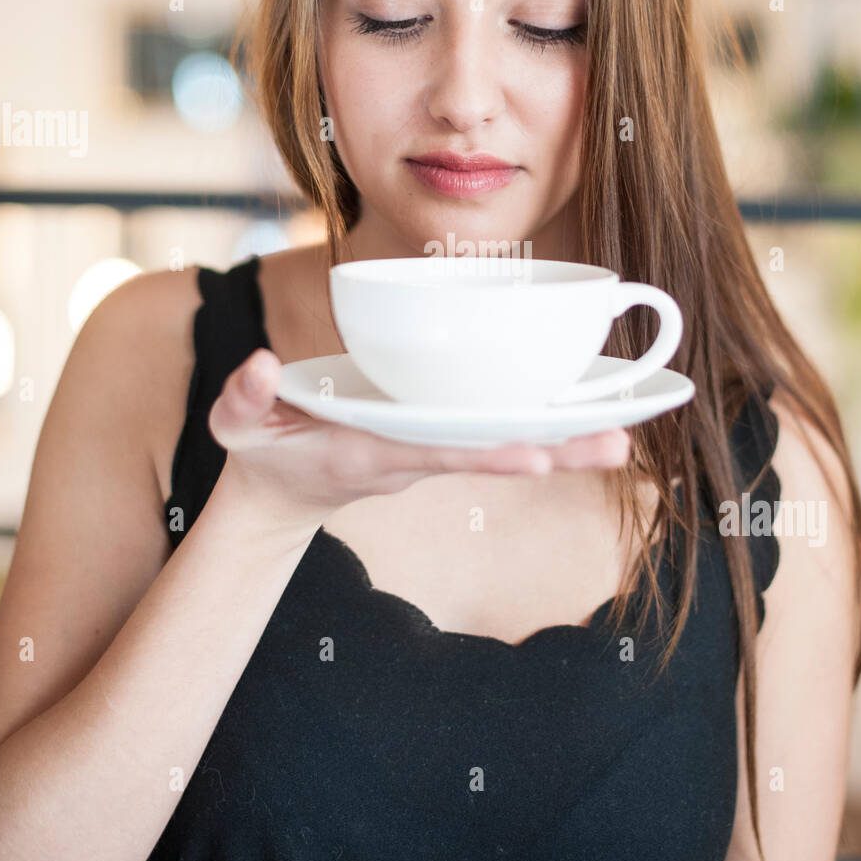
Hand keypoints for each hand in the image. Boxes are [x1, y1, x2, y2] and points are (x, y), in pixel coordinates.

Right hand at [209, 348, 631, 537]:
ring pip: (500, 448)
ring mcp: (426, 454)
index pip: (431, 452)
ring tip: (625, 439)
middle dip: (552, 453)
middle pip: (488, 455)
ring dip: (562, 446)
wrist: (280, 496)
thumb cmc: (262, 452)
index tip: (534, 454)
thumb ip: (242, 398)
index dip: (482, 453)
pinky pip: (492, 437)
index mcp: (366, 453)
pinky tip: (585, 420)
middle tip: (618, 445)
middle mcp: (409, 458)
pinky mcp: (434, 444)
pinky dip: (539, 431)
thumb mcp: (236, 427)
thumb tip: (258, 364)